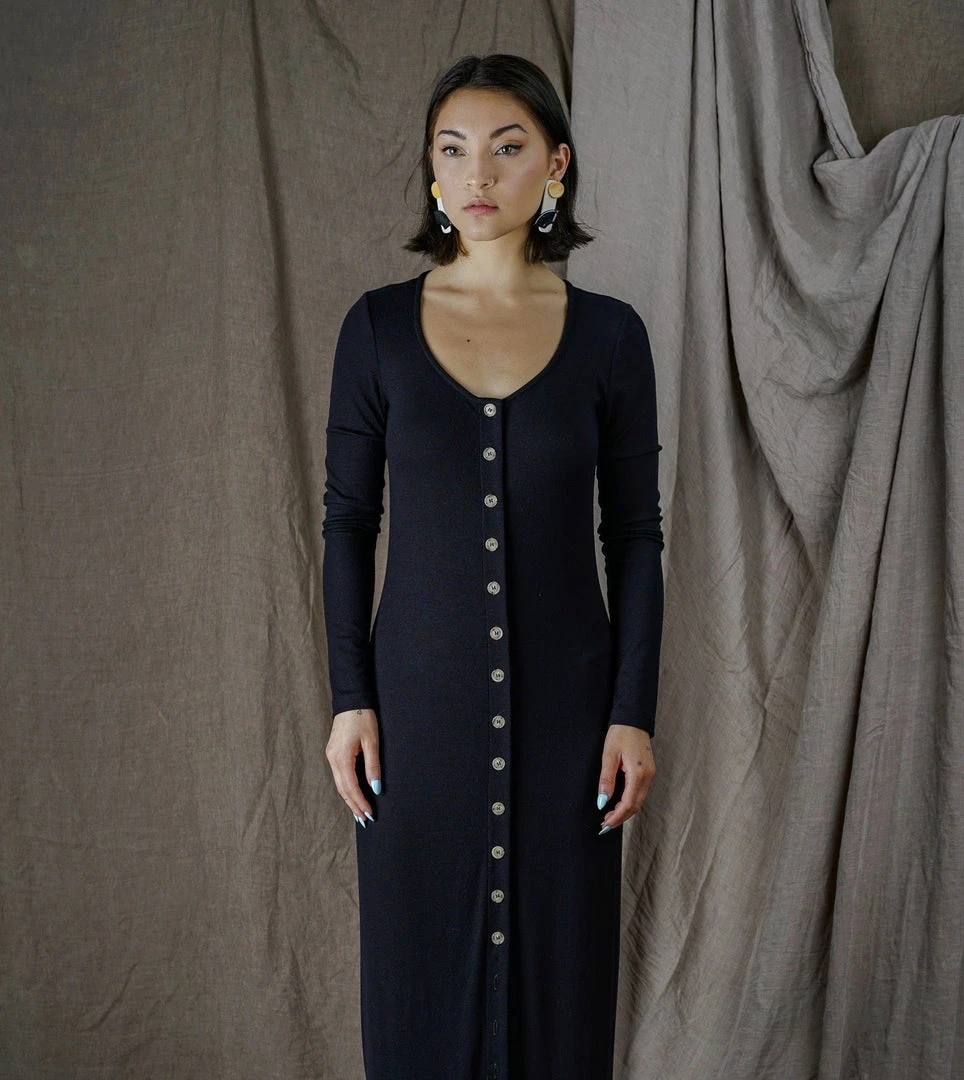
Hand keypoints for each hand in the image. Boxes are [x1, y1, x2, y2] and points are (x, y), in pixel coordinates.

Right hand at [326, 707, 381, 825]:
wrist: (351, 700)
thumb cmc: (362, 718)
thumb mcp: (372, 742)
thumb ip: (373, 766)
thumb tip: (375, 788)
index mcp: (341, 757)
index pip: (351, 787)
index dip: (360, 802)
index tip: (370, 814)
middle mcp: (333, 759)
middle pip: (343, 789)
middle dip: (353, 805)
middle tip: (364, 820)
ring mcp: (331, 756)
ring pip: (340, 784)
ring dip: (349, 799)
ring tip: (359, 812)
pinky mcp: (333, 753)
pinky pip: (339, 776)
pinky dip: (346, 788)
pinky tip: (353, 794)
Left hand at [596, 724, 654, 832]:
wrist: (634, 719)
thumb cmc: (620, 733)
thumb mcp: (609, 755)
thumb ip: (606, 779)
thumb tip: (602, 801)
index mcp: (638, 773)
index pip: (629, 803)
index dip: (617, 817)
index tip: (605, 825)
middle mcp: (648, 776)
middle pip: (636, 805)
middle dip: (621, 817)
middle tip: (605, 825)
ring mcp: (650, 774)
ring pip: (639, 800)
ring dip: (625, 811)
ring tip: (609, 816)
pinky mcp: (648, 771)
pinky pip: (640, 792)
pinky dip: (630, 802)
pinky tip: (619, 803)